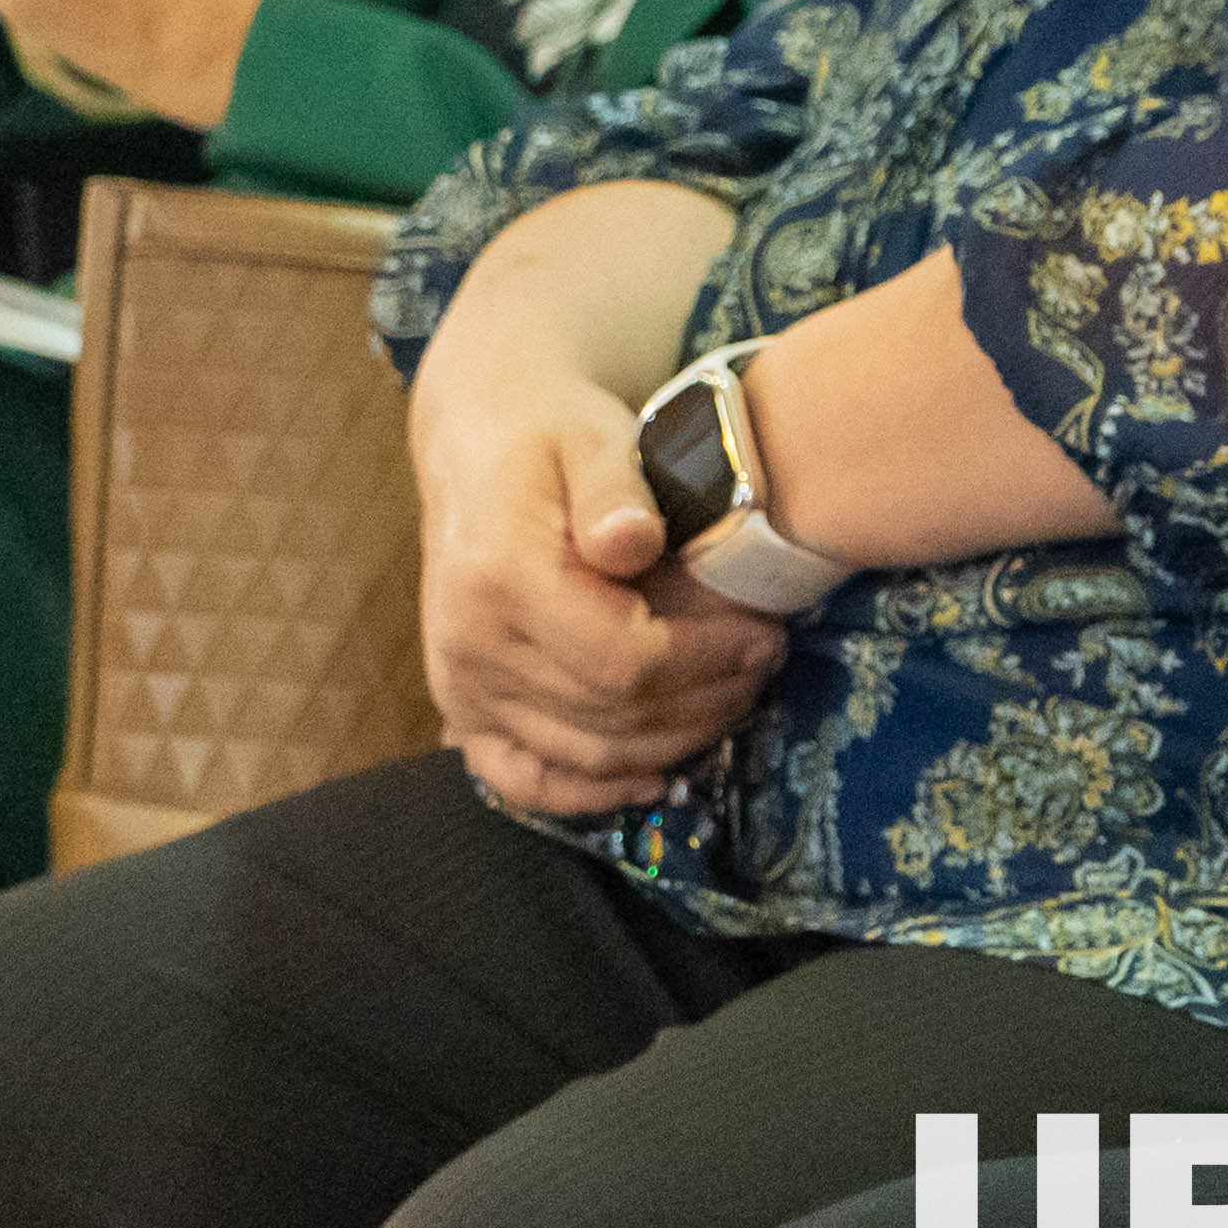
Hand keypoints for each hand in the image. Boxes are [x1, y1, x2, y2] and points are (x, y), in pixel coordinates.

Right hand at [402, 344, 782, 814]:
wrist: (481, 448)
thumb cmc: (551, 435)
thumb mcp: (592, 435)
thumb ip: (615, 488)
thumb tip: (632, 542)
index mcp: (500, 575)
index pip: (622, 659)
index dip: (707, 659)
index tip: (764, 633)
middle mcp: (470, 644)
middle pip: (611, 715)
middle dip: (706, 698)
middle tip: (766, 661)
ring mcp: (461, 686)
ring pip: (585, 754)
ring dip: (673, 740)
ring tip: (735, 695)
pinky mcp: (463, 710)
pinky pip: (528, 779)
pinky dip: (594, 792)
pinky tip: (656, 776)